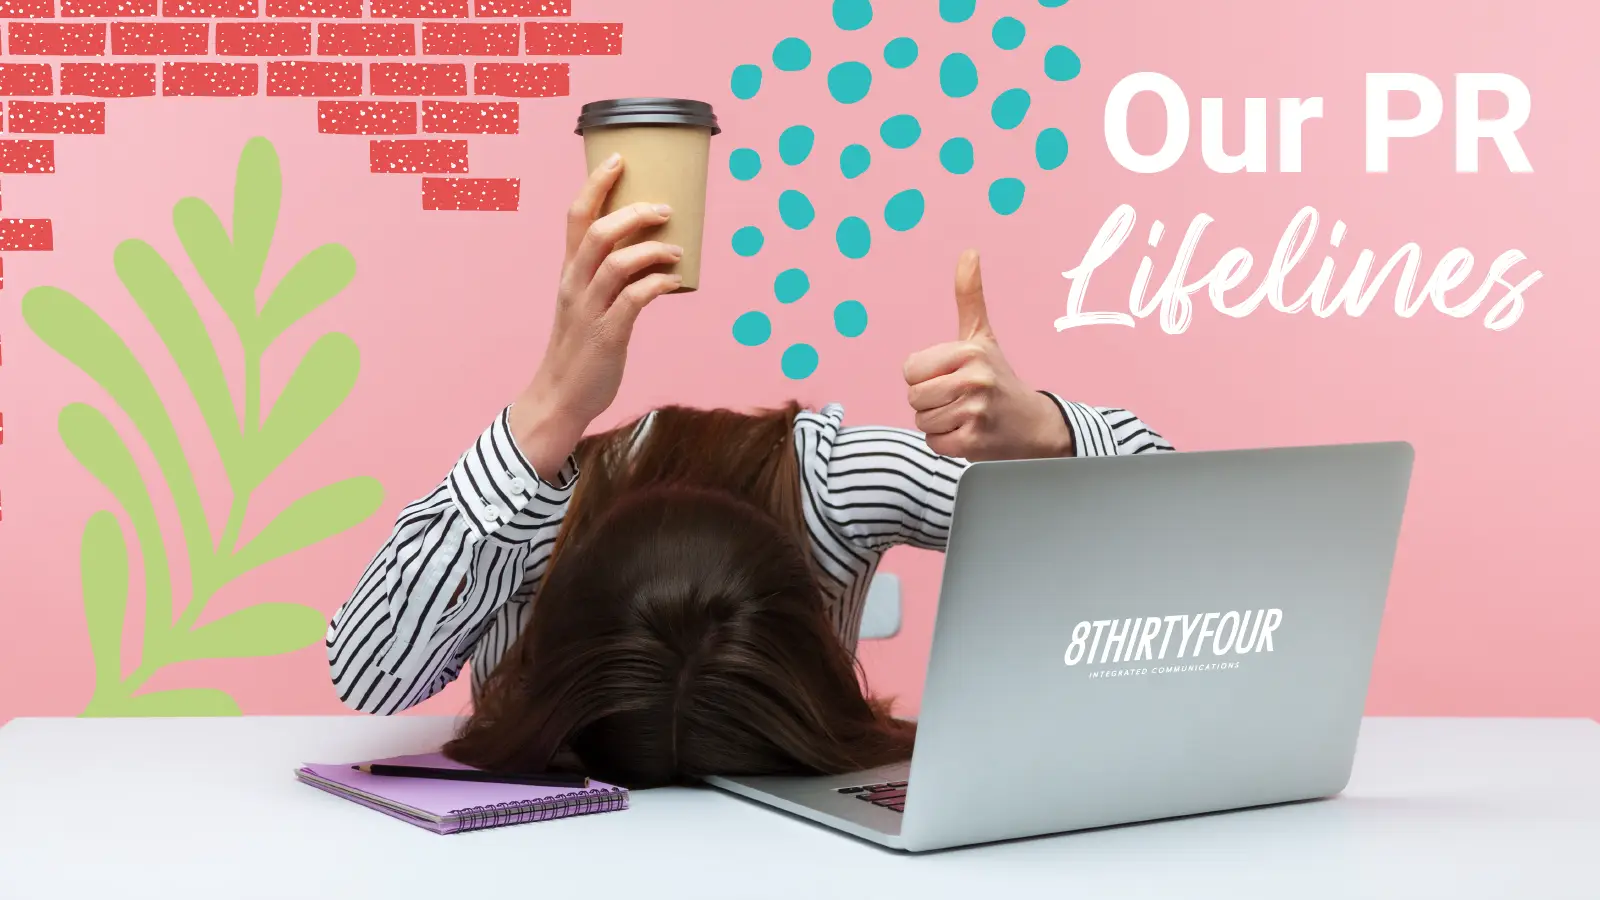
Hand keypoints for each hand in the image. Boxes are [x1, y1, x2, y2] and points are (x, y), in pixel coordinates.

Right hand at [509, 154, 683, 474]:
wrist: (560, 396)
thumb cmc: (580, 346)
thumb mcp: (586, 303)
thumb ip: (610, 277)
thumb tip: (653, 253)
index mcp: (569, 272)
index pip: (576, 217)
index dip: (596, 184)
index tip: (619, 159)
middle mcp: (575, 285)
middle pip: (598, 232)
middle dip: (633, 212)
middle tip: (664, 207)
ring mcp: (590, 309)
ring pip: (617, 263)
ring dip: (652, 249)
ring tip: (676, 248)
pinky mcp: (608, 335)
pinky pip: (635, 300)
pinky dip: (658, 285)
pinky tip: (675, 283)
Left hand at [902, 250, 1073, 461]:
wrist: (1035, 424)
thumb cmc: (1000, 378)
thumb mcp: (982, 336)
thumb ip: (970, 297)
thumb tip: (968, 252)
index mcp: (969, 351)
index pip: (910, 370)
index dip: (924, 377)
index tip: (950, 377)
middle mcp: (974, 379)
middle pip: (914, 397)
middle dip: (930, 402)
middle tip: (959, 399)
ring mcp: (975, 411)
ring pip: (922, 422)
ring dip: (939, 423)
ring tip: (965, 415)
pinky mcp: (973, 442)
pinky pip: (934, 443)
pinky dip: (946, 443)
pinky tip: (968, 433)